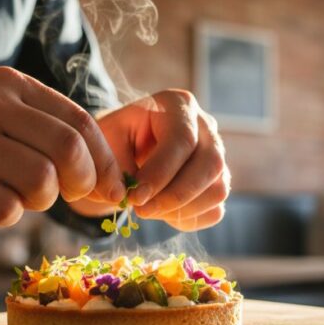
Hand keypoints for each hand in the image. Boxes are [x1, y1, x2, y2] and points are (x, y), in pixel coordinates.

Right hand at [0, 67, 123, 225]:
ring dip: (40, 200)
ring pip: (40, 180)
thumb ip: (42, 127)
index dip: (105, 162)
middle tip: (70, 196)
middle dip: (81, 182)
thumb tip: (103, 173)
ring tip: (18, 195)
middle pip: (68, 148)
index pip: (80, 122)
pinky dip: (7, 215)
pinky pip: (3, 207)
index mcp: (10, 85)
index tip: (112, 189)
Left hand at [68, 90, 229, 231]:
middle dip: (174, 196)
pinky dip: (189, 219)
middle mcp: (206, 127)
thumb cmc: (115, 139)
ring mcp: (217, 155)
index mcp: (178, 105)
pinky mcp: (218, 182)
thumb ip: (113, 165)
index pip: (182, 140)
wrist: (126, 148)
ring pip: (217, 190)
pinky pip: (215, 209)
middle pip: (210, 164)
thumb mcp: (105, 140)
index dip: (160, 173)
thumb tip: (125, 196)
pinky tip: (163, 214)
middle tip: (141, 211)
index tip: (134, 197)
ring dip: (181, 210)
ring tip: (149, 211)